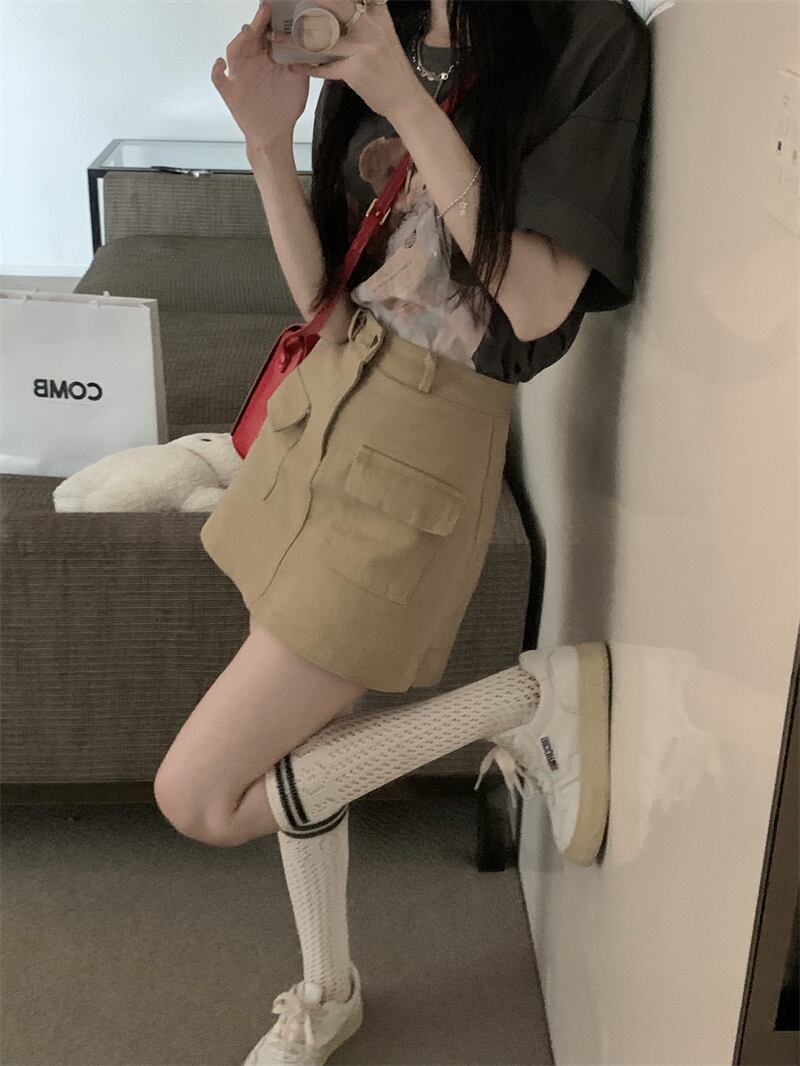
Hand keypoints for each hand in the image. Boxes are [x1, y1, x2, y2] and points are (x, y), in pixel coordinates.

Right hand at [211, 1, 309, 150]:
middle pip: (250, 37)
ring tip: (248, 31)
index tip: (277, 6)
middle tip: (265, 9)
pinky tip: (221, 64)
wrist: (276, 133)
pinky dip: (218, 70)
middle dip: (257, 22)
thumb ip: (301, 61)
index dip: (270, 19)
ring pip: (234, 52)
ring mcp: (239, 75)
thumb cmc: (285, 106)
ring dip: (240, 40)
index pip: (266, 32)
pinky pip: (219, 78)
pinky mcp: (231, 92)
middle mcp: (252, 62)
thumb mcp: (298, 80)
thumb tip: (312, 42)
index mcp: (267, 57)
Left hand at [277, 0, 424, 121]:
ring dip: (295, 39)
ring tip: (278, 38)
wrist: (405, 98)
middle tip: (283, 2)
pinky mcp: (355, 70)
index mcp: (376, 12)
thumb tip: (338, 10)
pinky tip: (296, 66)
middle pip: (333, 6)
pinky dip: (309, 68)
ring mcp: (362, 47)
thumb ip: (364, 18)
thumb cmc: (391, 68)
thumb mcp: (383, 33)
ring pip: (322, 37)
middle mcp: (370, 25)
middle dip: (309, 3)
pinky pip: (325, 67)